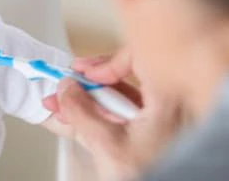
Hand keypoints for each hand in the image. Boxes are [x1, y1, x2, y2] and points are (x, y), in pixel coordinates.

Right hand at [43, 49, 183, 180]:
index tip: (84, 73)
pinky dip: (97, 116)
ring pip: (119, 99)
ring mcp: (160, 123)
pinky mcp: (151, 137)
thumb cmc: (152, 177)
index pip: (138, 59)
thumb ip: (81, 113)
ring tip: (61, 106)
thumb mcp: (106, 145)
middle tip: (66, 85)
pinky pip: (121, 116)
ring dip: (87, 101)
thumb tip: (65, 89)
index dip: (107, 63)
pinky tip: (74, 119)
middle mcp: (167, 108)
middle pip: (124, 79)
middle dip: (87, 85)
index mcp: (167, 101)